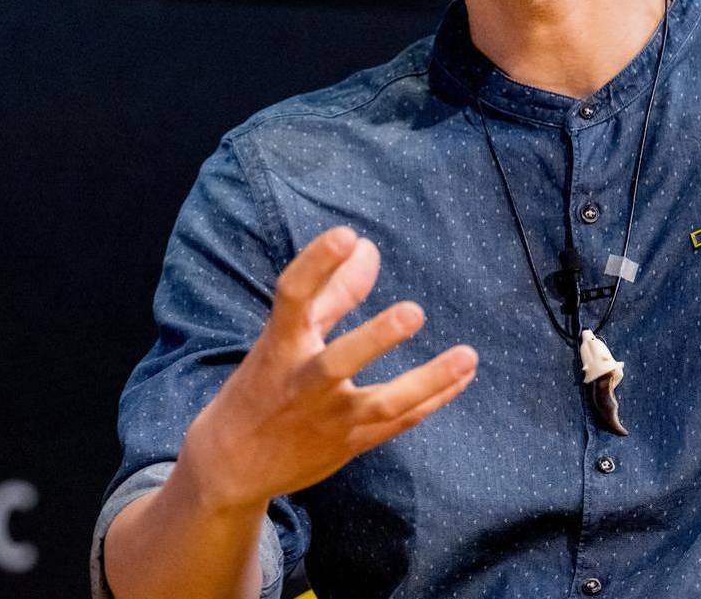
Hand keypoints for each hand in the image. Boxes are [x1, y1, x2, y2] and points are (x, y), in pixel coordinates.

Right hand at [179, 225, 478, 511]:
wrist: (233, 466)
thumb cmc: (264, 385)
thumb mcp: (286, 336)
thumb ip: (331, 291)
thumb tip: (367, 246)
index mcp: (280, 346)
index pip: (292, 297)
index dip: (315, 264)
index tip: (345, 234)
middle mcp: (303, 383)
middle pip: (338, 363)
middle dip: (375, 339)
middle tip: (414, 311)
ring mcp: (329, 419)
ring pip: (383, 405)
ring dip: (428, 381)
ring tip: (468, 355)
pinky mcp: (351, 444)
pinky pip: (400, 422)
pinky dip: (435, 398)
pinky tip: (463, 375)